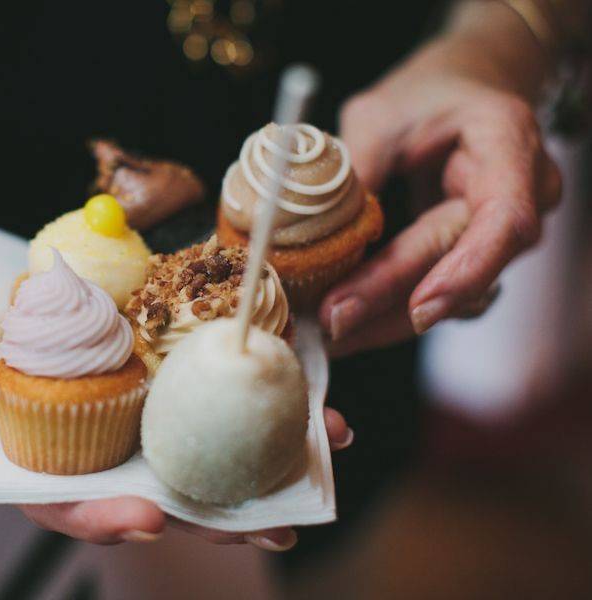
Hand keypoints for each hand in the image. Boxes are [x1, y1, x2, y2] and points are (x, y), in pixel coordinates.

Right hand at [0, 244, 353, 549]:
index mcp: (14, 448)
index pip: (54, 498)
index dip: (98, 516)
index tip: (146, 518)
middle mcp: (74, 441)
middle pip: (140, 491)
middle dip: (204, 514)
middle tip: (266, 524)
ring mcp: (116, 411)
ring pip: (183, 453)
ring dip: (248, 471)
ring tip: (307, 476)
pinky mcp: (148, 373)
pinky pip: (200, 396)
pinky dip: (249, 404)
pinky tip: (304, 406)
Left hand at [320, 16, 560, 356]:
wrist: (460, 91)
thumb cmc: (424, 96)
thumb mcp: (380, 114)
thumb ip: (359, 168)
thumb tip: (315, 232)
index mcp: (508, 147)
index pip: (506, 221)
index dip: (466, 270)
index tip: (419, 307)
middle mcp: (523, 197)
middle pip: (463, 265)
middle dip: (393, 300)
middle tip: (333, 322)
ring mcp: (501, 236)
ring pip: (453, 297)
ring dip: (388, 321)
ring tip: (329, 335)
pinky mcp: (474, 259)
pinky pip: (439, 296)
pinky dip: (390, 315)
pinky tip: (347, 327)